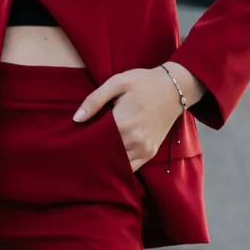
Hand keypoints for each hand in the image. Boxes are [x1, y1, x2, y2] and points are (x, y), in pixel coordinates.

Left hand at [72, 63, 203, 170]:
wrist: (174, 88)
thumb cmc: (144, 83)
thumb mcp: (117, 82)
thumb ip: (94, 100)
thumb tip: (77, 119)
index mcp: (124, 122)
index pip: (96, 140)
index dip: (84, 141)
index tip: (75, 140)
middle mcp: (135, 140)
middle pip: (106, 154)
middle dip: (93, 152)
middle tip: (81, 149)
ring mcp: (144, 149)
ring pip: (118, 164)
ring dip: (106, 160)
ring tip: (95, 153)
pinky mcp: (150, 152)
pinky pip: (131, 167)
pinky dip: (120, 165)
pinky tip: (110, 158)